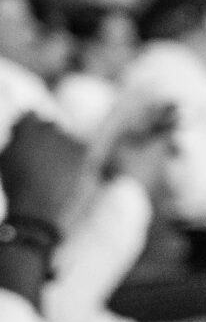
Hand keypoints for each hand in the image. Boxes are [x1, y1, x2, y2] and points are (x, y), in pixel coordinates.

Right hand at [0, 114, 88, 232]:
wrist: (38, 205)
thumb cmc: (17, 186)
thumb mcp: (6, 160)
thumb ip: (15, 141)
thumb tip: (21, 134)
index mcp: (27, 127)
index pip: (30, 115)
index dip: (28, 127)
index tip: (27, 139)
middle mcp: (48, 128)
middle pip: (50, 125)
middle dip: (46, 137)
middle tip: (43, 158)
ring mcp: (67, 138)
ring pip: (67, 138)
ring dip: (62, 148)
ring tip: (54, 171)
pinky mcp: (83, 151)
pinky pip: (81, 149)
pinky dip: (76, 158)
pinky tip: (68, 173)